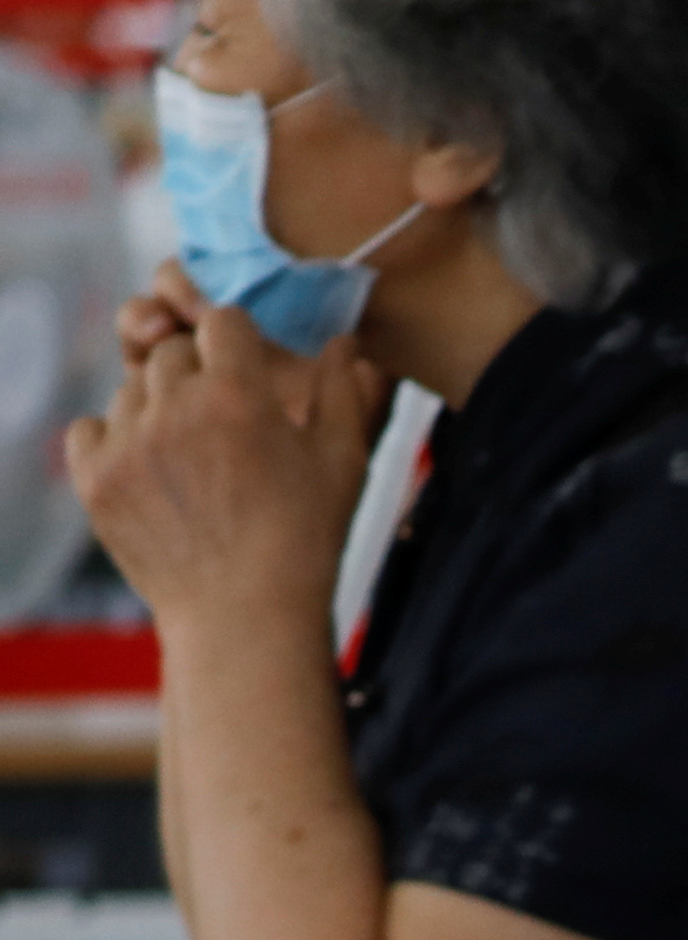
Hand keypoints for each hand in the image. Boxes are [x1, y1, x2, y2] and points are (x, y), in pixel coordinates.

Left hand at [68, 279, 389, 650]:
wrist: (245, 618)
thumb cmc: (306, 541)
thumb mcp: (343, 463)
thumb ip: (344, 393)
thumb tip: (342, 341)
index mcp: (240, 398)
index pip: (222, 321)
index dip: (238, 340)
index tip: (247, 369)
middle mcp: (176, 410)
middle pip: (173, 352)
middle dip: (197, 375)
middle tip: (222, 422)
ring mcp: (128, 444)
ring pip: (133, 389)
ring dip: (158, 408)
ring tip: (191, 457)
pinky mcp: (94, 478)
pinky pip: (91, 426)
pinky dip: (115, 439)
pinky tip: (150, 469)